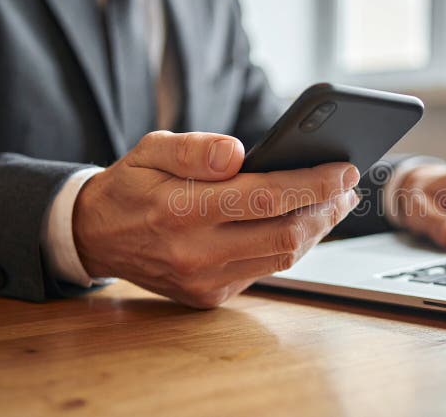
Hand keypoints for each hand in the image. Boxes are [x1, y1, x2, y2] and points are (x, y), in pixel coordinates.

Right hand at [72, 131, 359, 307]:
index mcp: (180, 210)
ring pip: (282, 257)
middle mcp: (195, 252)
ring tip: (334, 203)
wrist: (96, 235)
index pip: (267, 197)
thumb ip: (195, 149)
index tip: (344, 169)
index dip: (314, 183)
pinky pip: (264, 270)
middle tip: (348, 187)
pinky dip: (290, 246)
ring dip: (316, 230)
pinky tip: (301, 224)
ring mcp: (204, 280)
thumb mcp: (151, 150)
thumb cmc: (132, 185)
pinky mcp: (208, 296)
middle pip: (285, 234)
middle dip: (327, 209)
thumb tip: (239, 152)